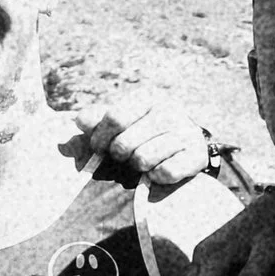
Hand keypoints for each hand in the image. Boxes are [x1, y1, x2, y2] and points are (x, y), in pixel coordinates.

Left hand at [67, 94, 271, 199]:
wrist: (184, 145)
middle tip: (123, 157)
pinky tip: (157, 170)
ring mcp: (185, 132)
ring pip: (143, 160)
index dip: (100, 138)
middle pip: (125, 143)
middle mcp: (169, 110)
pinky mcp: (196, 155)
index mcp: (147, 97)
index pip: (114, 118)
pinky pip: (165, 173)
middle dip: (118, 156)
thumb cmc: (142, 133)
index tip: (98, 148)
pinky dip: (156, 177)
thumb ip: (95, 121)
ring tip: (141, 162)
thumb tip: (78, 121)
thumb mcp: (118, 122)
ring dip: (137, 167)